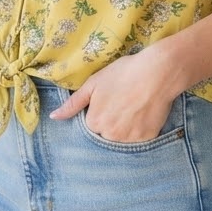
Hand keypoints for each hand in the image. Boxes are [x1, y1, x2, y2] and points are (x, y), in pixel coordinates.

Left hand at [49, 48, 181, 142]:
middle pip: (107, 133)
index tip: (110, 99)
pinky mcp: (147, 139)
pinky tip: (144, 111)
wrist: (157, 72)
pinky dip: (141, 128)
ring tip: (134, 106)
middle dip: (112, 122)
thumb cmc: (123, 73)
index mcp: (94, 122)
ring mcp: (129, 139)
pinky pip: (139, 139)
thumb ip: (73, 103)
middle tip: (123, 102)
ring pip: (122, 138)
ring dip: (125, 127)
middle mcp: (110, 135)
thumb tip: (54, 118)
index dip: (100, 111)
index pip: (92, 124)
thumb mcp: (94, 83)